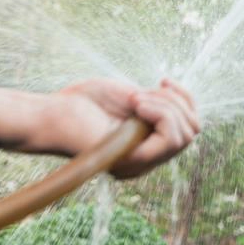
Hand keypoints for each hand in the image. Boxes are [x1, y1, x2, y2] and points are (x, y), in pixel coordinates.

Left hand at [43, 78, 199, 178]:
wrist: (51, 114)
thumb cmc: (83, 103)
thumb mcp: (131, 96)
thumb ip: (157, 103)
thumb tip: (183, 103)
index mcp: (147, 143)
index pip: (189, 128)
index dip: (185, 100)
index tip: (162, 81)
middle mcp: (147, 158)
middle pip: (192, 132)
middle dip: (178, 102)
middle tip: (144, 93)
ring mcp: (141, 163)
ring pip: (185, 135)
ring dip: (167, 106)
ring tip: (136, 99)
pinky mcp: (132, 162)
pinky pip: (170, 139)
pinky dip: (161, 113)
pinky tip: (136, 103)